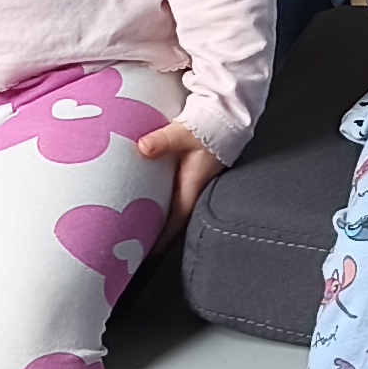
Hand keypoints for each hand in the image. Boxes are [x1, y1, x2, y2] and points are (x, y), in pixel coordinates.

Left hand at [138, 121, 223, 241]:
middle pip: (174, 218)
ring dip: (160, 214)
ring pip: (175, 205)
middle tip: (138, 242)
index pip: (175, 220)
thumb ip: (163, 140)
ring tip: (141, 222)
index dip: (161, 238)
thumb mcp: (185, 133)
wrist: (229, 116)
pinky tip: (151, 194)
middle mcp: (195, 187)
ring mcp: (195, 181)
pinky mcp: (193, 171)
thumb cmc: (212, 127)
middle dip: (158, 231)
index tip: (147, 253)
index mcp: (193, 185)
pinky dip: (163, 197)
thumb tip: (143, 147)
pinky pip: (175, 191)